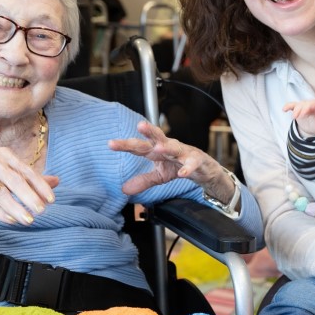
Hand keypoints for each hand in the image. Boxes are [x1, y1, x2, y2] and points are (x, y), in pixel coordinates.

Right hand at [0, 148, 57, 235]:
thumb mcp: (9, 171)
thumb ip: (31, 178)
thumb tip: (57, 181)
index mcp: (5, 155)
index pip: (26, 171)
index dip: (40, 185)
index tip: (51, 200)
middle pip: (13, 180)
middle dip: (28, 196)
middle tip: (41, 211)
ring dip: (14, 207)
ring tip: (28, 220)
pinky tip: (11, 219)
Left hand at [108, 121, 233, 201]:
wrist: (203, 168)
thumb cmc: (178, 166)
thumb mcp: (159, 175)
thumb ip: (143, 180)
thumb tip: (124, 189)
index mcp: (156, 150)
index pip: (139, 146)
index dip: (125, 145)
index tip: (111, 144)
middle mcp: (169, 147)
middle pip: (157, 138)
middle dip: (148, 132)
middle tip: (140, 125)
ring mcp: (183, 152)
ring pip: (175, 147)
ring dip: (167, 147)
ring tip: (159, 148)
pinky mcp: (196, 160)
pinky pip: (192, 164)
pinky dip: (187, 168)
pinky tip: (182, 172)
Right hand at [283, 99, 314, 136]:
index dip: (309, 107)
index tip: (304, 114)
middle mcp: (311, 104)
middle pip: (305, 104)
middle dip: (300, 109)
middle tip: (296, 117)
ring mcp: (304, 106)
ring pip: (299, 105)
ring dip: (295, 110)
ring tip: (293, 118)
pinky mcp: (298, 108)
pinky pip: (292, 105)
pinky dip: (288, 106)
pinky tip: (284, 109)